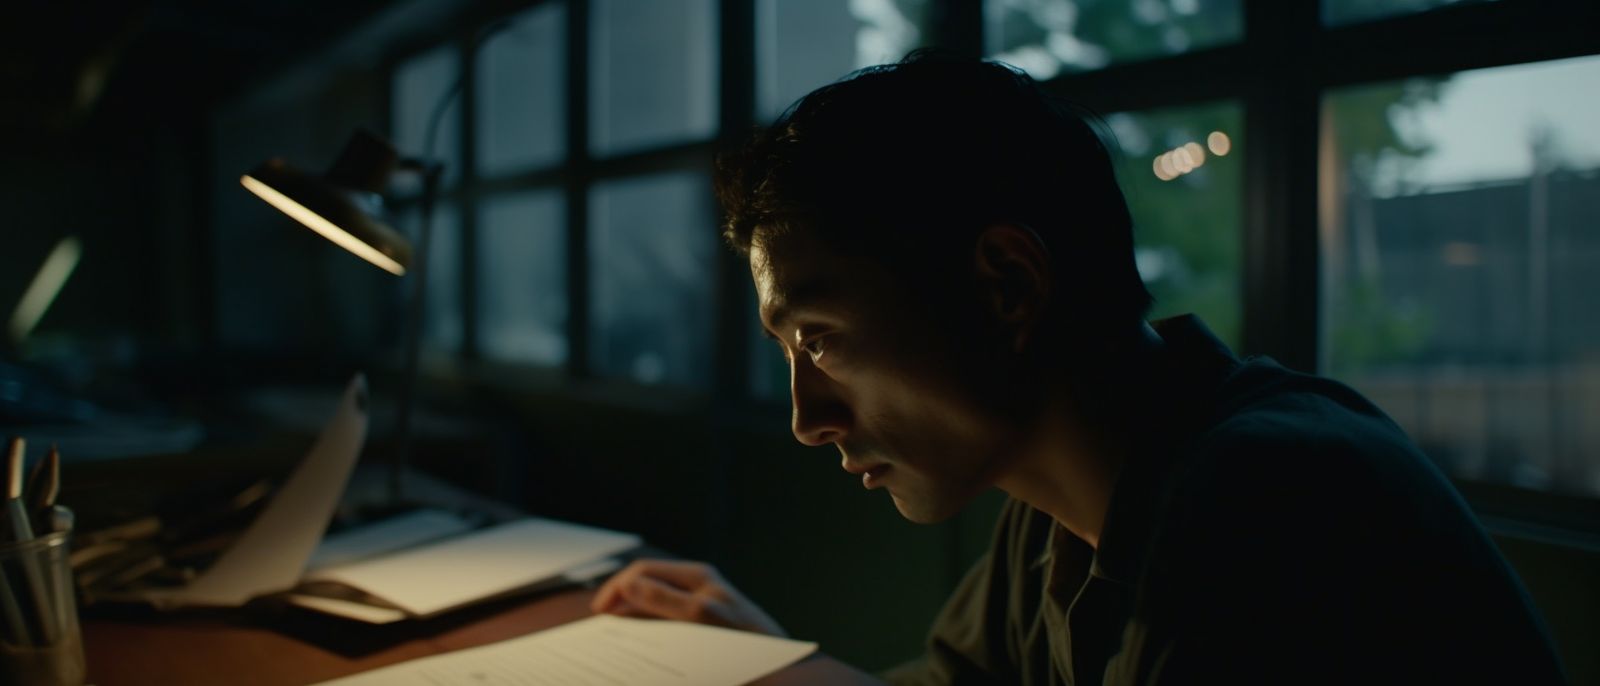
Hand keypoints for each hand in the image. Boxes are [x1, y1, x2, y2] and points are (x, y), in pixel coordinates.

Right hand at [590, 559, 786, 637]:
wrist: (778, 662)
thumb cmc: (746, 638)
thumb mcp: (701, 617)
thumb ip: (665, 598)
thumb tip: (629, 583)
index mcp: (697, 576)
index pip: (644, 571)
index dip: (618, 587)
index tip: (601, 611)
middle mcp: (698, 585)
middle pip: (647, 584)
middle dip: (622, 600)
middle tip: (602, 622)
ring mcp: (701, 602)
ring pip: (655, 603)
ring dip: (634, 615)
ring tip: (616, 635)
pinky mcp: (704, 621)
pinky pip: (668, 618)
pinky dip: (650, 626)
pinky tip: (645, 642)